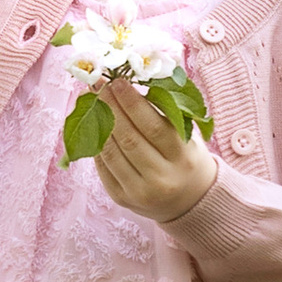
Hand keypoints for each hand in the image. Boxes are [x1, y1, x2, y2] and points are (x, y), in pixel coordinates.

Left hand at [94, 78, 218, 226]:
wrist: (189, 200)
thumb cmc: (185, 158)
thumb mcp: (187, 136)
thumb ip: (166, 114)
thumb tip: (131, 84)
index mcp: (183, 158)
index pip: (153, 126)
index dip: (132, 103)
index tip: (118, 81)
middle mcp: (162, 178)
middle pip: (129, 139)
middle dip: (112, 108)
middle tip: (101, 85)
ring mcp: (140, 192)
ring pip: (112, 153)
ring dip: (99, 123)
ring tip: (94, 100)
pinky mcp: (122, 198)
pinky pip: (103, 167)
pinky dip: (97, 144)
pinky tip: (93, 125)